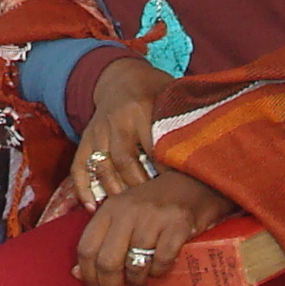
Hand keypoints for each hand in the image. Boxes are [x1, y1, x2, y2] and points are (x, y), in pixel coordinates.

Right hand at [73, 56, 172, 208]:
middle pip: (124, 162)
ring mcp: (98, 131)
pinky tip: (93, 207)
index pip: (153, 147)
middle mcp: (116, 121)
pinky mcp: (86, 139)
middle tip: (155, 205)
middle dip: (140, 187)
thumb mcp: (169, 95)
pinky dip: (83, 188)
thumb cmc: (153, 89)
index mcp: (140, 109)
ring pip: (103, 168)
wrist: (120, 76)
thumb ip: (183, 118)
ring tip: (130, 210)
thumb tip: (205, 148)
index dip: (166, 172)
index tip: (178, 189)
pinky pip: (79, 166)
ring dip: (116, 192)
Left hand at [74, 169, 236, 285]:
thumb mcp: (122, 216)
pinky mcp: (177, 224)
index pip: (86, 248)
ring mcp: (153, 217)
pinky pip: (161, 261)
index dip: (88, 276)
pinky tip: (159, 271)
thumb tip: (77, 273)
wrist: (192, 183)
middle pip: (108, 262)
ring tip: (140, 285)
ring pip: (135, 265)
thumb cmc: (153, 205)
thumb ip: (101, 240)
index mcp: (110, 209)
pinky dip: (159, 273)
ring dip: (137, 284)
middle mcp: (128, 211)